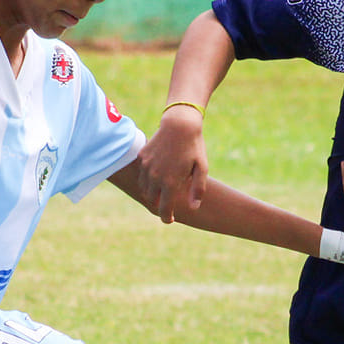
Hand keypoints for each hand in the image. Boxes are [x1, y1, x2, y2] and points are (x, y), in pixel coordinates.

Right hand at [136, 105, 208, 223]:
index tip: (169, 220)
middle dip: (158, 203)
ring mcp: (146, 166)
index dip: (166, 217)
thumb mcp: (201, 168)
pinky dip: (147, 178)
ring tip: (161, 190)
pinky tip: (157, 173)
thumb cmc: (194, 147)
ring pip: (144, 188)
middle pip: (152, 200)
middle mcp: (155, 176)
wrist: (180, 124)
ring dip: (151, 192)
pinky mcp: (142, 157)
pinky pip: (141, 173)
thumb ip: (197, 189)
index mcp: (170, 182)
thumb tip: (193, 207)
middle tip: (166, 203)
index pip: (164, 208)